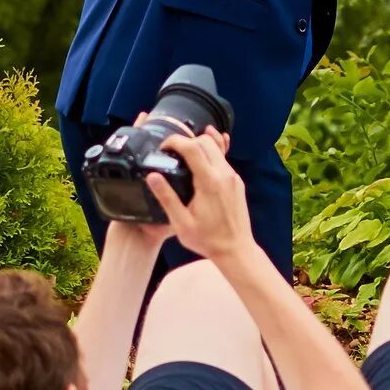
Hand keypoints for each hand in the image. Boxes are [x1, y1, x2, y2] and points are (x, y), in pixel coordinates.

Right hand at [146, 128, 256, 262]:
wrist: (236, 250)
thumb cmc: (208, 240)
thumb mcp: (181, 222)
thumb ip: (167, 197)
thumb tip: (152, 176)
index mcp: (209, 182)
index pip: (192, 147)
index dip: (175, 141)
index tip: (163, 146)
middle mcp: (224, 175)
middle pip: (206, 141)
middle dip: (187, 140)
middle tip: (172, 151)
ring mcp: (233, 177)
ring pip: (217, 147)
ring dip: (200, 145)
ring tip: (183, 155)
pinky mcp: (237, 182)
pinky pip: (223, 159)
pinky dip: (211, 154)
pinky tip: (200, 161)